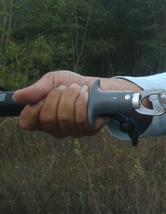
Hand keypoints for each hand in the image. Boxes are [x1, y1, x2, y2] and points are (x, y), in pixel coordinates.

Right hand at [13, 71, 139, 137]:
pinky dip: (83, 103)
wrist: (98, 86)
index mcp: (41, 118)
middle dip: (58, 97)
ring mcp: (72, 131)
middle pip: (48, 119)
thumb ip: (36, 89)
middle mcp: (55, 129)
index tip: (45, 94)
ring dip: (72, 97)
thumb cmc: (73, 84)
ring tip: (78, 88)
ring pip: (65, 119)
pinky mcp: (89, 130)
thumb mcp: (52, 81)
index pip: (27, 123)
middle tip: (67, 87)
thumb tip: (18, 96)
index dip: (33, 108)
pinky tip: (86, 94)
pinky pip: (82, 121)